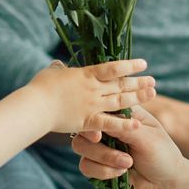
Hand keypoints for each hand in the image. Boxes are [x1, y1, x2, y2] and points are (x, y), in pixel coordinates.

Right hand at [29, 59, 155, 135]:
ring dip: (138, 97)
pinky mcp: (88, 121)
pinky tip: (137, 124)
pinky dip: (124, 124)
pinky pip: (110, 123)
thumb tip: (59, 65)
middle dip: (138, 82)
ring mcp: (92, 105)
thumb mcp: (50, 73)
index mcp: (85, 75)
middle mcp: (93, 89)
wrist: (34, 106)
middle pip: (121, 84)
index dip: (129, 66)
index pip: (112, 68)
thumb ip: (58, 70)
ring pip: (120, 101)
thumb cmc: (39, 88)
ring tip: (152, 94)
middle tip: (153, 81)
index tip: (143, 64)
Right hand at [72, 105, 188, 188]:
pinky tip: (121, 173)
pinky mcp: (97, 165)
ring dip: (104, 158)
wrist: (166, 183)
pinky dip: (103, 171)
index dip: (94, 119)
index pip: (99, 108)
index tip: (98, 134)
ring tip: (127, 163)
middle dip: (97, 143)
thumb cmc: (162, 154)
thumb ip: (123, 128)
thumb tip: (100, 122)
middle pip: (84, 128)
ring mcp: (100, 146)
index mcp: (120, 113)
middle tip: (106, 149)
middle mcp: (107, 127)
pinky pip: (86, 166)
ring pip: (81, 147)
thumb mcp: (147, 137)